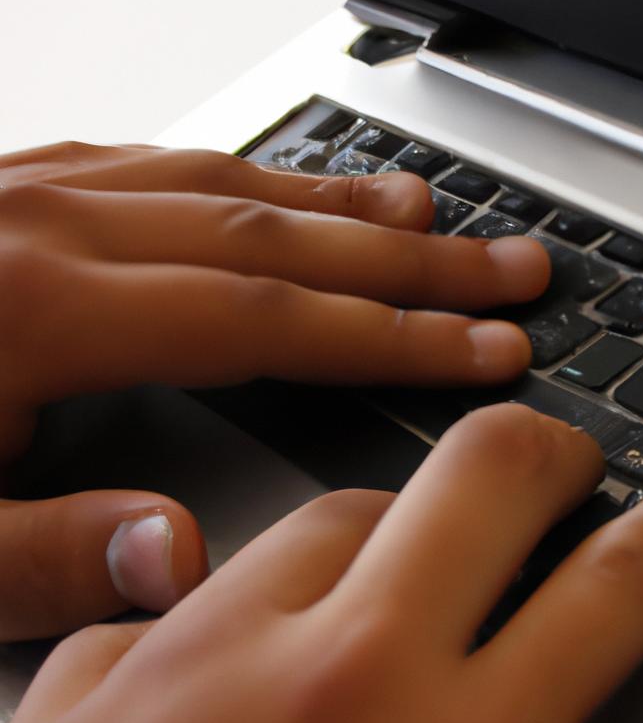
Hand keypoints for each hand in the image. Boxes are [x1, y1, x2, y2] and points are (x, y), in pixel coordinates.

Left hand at [0, 142, 547, 638]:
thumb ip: (44, 556)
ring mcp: (31, 193)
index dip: (393, 337)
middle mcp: (46, 229)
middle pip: (276, 235)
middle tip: (513, 268)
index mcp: (31, 311)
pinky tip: (289, 191)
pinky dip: (251, 178)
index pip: (264, 321)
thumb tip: (180, 557)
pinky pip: (162, 165)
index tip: (487, 348)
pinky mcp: (12, 184)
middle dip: (414, 260)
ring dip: (344, 208)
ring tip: (432, 216)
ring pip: (229, 184)